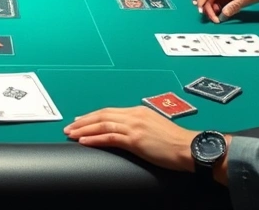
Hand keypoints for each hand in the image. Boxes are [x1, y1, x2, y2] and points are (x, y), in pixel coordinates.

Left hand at [64, 106, 196, 171]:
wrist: (189, 148)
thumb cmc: (176, 143)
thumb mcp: (155, 128)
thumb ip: (141, 127)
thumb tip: (129, 134)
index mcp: (139, 111)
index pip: (110, 111)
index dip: (93, 116)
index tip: (80, 120)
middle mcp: (135, 115)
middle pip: (102, 115)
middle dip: (83, 121)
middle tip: (69, 127)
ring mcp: (134, 126)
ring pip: (102, 124)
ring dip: (84, 130)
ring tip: (71, 134)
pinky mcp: (135, 139)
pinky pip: (110, 137)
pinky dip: (95, 139)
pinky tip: (84, 141)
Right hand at [194, 0, 258, 22]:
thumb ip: (234, 6)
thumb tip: (222, 15)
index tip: (201, 11)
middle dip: (208, 8)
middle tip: (214, 20)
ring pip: (214, 1)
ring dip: (214, 10)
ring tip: (219, 19)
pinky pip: (222, 3)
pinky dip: (220, 10)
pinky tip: (223, 16)